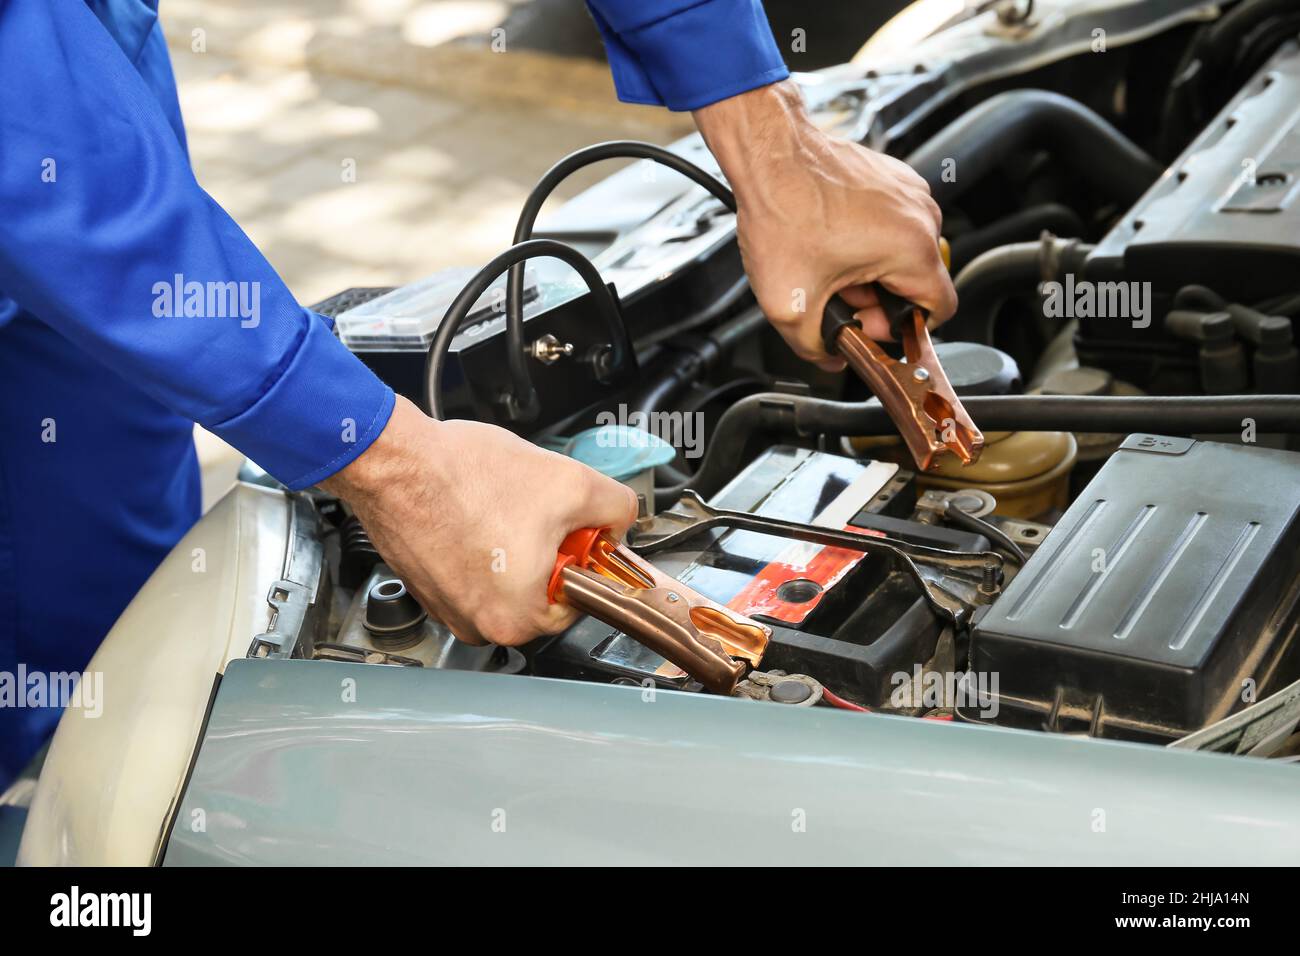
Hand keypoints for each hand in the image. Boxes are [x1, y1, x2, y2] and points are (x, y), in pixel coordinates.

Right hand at [321, 396, 638, 645]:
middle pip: (544, 589)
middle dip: (548, 548)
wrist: (395, 461)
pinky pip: (474, 571)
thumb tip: (619, 522)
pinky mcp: (428, 587)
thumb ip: (616, 508)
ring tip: (500, 507)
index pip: (581, 598)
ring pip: (508, 579)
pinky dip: (480, 545)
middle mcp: (480, 626)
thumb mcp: (573, 483)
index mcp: (519, 620)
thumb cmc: (462, 478)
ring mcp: (449, 609)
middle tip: (536, 511)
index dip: (583, 554)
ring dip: (514, 545)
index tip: (575, 531)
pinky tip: (474, 512)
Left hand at [693, 80, 955, 370]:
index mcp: (913, 249)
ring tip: (827, 267)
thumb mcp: (791, 306)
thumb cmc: (782, 211)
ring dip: (868, 272)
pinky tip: (829, 242)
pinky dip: (863, 242)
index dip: (905, 331)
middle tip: (836, 297)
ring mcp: (908, 193)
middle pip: (916, 283)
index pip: (941, 310)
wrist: (770, 156)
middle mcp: (921, 217)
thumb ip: (816, 349)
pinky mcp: (891, 179)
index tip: (871, 327)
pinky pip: (889, 226)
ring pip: (901, 255)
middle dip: (876, 300)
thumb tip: (830, 357)